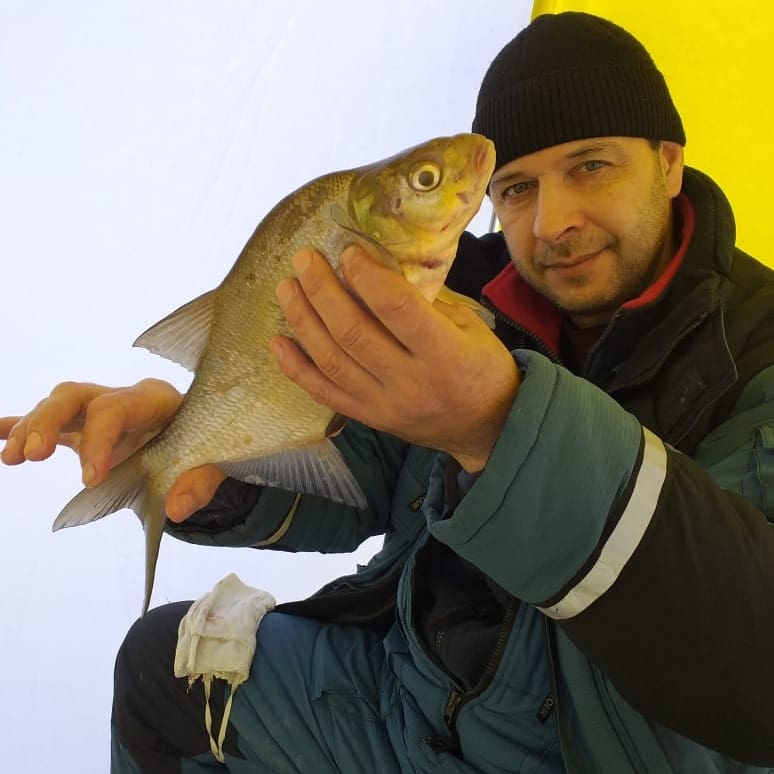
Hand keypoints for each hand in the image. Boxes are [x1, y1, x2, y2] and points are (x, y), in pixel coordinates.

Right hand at [0, 379, 224, 521]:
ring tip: (11, 458)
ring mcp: (99, 409)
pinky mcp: (83, 426)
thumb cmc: (206, 446)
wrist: (202, 437)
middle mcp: (122, 398)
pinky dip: (20, 425)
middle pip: (76, 395)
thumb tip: (176, 508)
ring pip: (58, 405)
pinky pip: (48, 420)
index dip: (99, 440)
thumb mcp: (213, 464)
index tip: (91, 478)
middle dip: (49, 421)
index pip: (117, 409)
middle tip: (31, 456)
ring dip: (30, 428)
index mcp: (155, 400)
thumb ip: (199, 483)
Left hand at [270, 246, 519, 471]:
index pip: (397, 309)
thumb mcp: (471, 327)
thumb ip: (427, 301)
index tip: (348, 252)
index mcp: (445, 354)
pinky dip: (297, 368)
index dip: (367, 276)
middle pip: (353, 332)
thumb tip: (379, 267)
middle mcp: (411, 382)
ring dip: (303, 322)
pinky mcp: (370, 419)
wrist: (488, 428)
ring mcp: (386, 405)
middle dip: (322, 291)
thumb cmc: (482, 368)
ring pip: (332, 361)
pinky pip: (325, 394)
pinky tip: (278, 341)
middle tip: (303, 260)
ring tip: (286, 289)